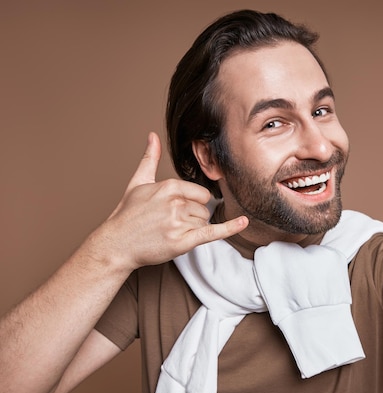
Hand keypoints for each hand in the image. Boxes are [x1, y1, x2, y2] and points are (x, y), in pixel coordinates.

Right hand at [100, 132, 247, 270]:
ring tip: (168, 232)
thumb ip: (149, 159)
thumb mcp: (137, 183)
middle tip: (168, 223)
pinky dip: (231, 228)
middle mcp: (175, 203)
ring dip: (192, 230)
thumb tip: (153, 136)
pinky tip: (244, 222)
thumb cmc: (127, 214)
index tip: (173, 210)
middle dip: (191, 217)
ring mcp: (178, 223)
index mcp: (169, 186)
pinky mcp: (182, 242)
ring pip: (204, 222)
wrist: (116, 245)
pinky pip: (212, 232)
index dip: (192, 203)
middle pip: (204, 209)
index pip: (201, 194)